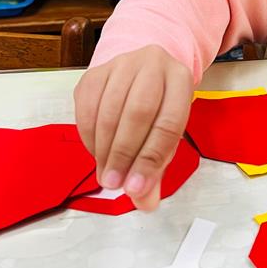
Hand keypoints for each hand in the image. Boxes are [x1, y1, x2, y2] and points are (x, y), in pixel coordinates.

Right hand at [74, 45, 193, 211]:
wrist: (141, 69)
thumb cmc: (158, 105)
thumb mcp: (167, 130)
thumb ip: (157, 165)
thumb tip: (145, 203)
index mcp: (180, 79)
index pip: (168, 121)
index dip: (151, 159)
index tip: (137, 188)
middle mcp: (153, 64)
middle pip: (138, 113)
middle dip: (124, 155)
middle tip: (115, 184)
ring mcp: (122, 64)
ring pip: (109, 110)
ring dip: (104, 150)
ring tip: (105, 175)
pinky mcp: (95, 72)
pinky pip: (87, 107)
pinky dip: (89, 137)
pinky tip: (96, 153)